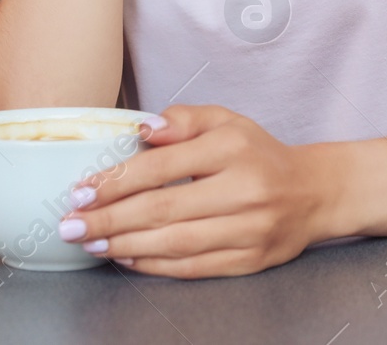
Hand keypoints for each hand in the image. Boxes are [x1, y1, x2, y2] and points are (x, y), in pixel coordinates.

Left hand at [56, 105, 330, 277]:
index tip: (82, 191)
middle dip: (110, 219)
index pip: (162, 166)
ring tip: (92, 243)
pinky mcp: (250, 260)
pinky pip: (194, 267)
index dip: (117, 181)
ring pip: (175, 243)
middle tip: (73, 225)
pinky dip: (155, 265)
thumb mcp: (225, 120)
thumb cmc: (258, 153)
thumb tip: (141, 129)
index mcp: (231, 148)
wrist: (314, 192)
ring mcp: (249, 229)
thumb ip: (182, 120)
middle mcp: (243, 189)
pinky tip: (127, 258)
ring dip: (126, 246)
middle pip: (163, 208)